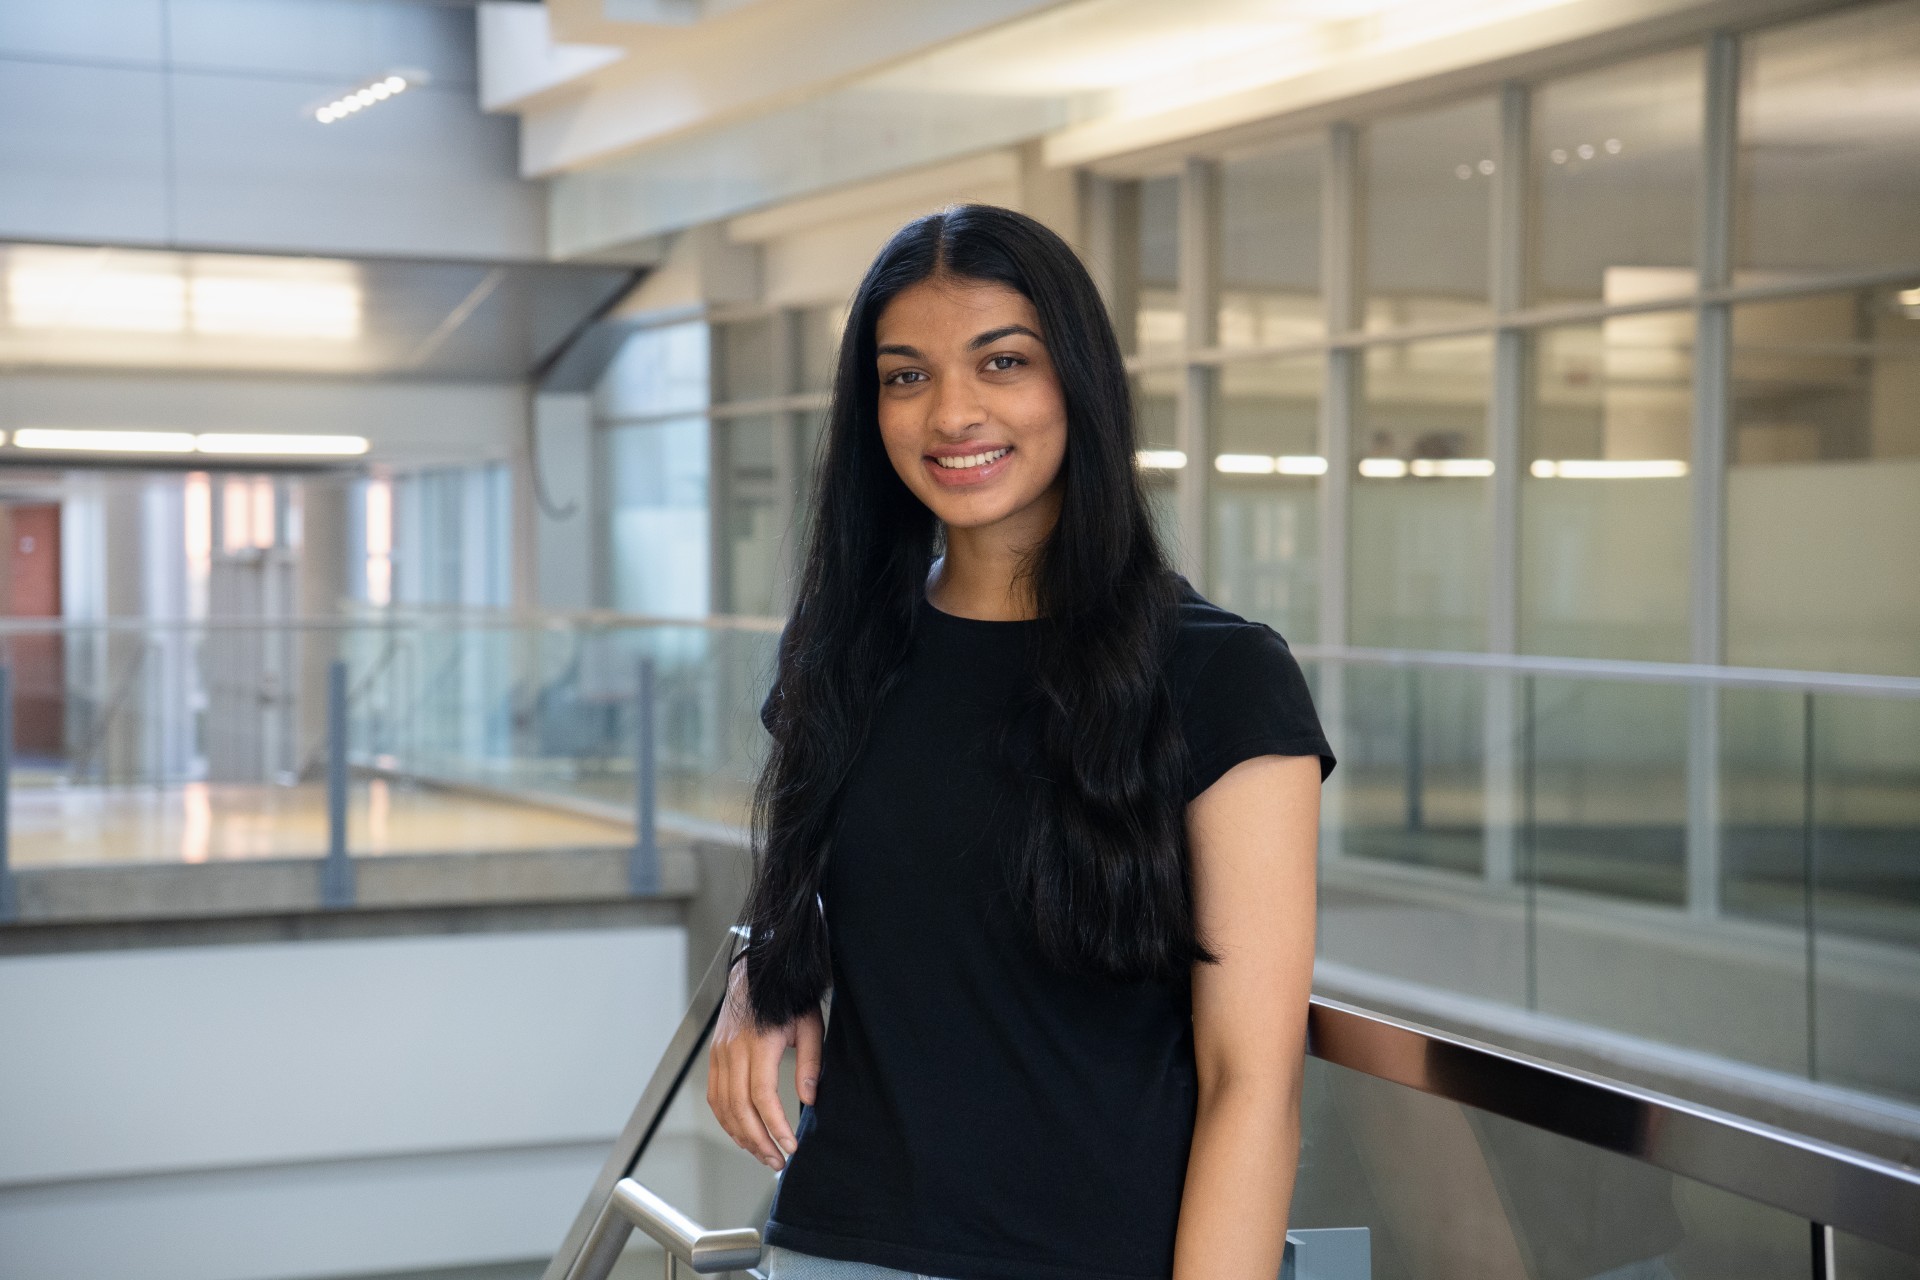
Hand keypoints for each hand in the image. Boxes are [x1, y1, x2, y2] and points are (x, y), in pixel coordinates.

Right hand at [706, 957, 822, 1170]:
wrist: (756, 971)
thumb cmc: (787, 997)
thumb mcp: (809, 1024)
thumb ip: (810, 1062)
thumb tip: (809, 1100)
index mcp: (758, 1042)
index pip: (762, 1095)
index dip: (775, 1125)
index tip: (791, 1145)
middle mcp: (732, 1050)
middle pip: (739, 1108)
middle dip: (758, 1140)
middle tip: (778, 1162)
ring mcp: (719, 1053)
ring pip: (723, 1106)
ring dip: (741, 1136)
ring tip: (763, 1155)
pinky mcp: (714, 1056)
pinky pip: (715, 1096)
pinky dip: (726, 1120)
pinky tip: (743, 1134)